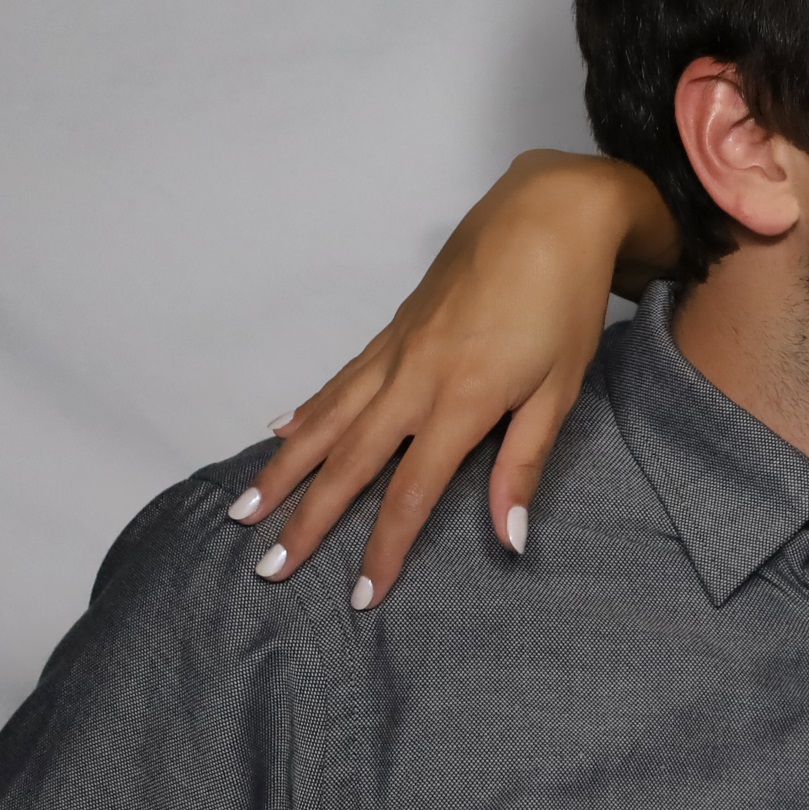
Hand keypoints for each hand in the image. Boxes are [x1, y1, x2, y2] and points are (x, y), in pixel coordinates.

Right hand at [234, 152, 676, 606]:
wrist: (549, 213)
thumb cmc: (564, 304)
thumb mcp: (560, 392)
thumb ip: (524, 466)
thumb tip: (509, 540)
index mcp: (461, 402)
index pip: (411, 494)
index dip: (383, 549)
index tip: (360, 596)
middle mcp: (414, 379)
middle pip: (349, 463)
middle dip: (307, 521)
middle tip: (269, 569)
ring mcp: (395, 352)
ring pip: (328, 420)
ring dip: (284, 469)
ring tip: (244, 510)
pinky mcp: (392, 330)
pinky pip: (339, 380)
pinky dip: (307, 410)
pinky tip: (280, 431)